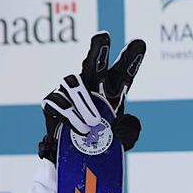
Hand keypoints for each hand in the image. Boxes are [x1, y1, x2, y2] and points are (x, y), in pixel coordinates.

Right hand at [38, 32, 145, 163]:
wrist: (76, 156)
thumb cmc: (102, 142)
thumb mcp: (122, 139)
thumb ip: (128, 131)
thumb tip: (122, 122)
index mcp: (113, 90)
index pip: (124, 72)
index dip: (131, 59)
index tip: (140, 43)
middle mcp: (91, 84)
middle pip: (95, 62)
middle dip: (99, 49)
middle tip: (103, 36)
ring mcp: (70, 90)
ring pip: (74, 83)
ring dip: (84, 104)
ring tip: (94, 123)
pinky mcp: (52, 101)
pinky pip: (59, 102)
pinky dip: (71, 116)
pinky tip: (80, 128)